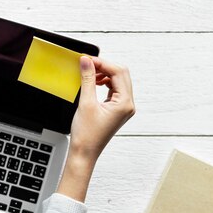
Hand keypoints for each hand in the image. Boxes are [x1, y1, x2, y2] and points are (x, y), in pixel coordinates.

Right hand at [56, 56, 134, 201]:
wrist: (84, 153)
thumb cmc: (87, 135)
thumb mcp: (86, 103)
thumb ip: (88, 79)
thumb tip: (87, 62)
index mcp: (125, 103)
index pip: (118, 73)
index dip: (102, 63)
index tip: (88, 59)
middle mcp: (128, 105)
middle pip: (121, 74)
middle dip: (105, 66)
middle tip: (88, 63)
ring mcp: (123, 108)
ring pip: (118, 81)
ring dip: (105, 74)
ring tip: (89, 73)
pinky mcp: (117, 110)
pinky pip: (114, 89)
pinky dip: (105, 82)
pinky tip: (94, 82)